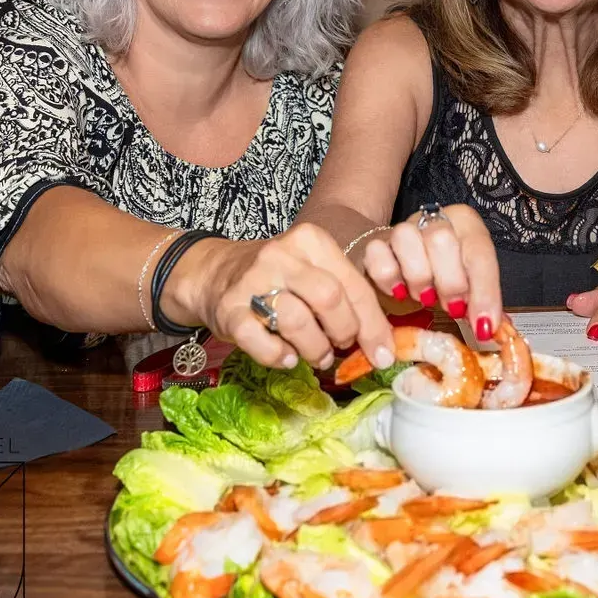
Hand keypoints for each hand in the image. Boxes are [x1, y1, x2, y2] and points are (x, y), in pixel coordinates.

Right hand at [165, 224, 390, 369]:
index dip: (374, 325)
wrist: (214, 274)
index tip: (384, 353)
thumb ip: (346, 297)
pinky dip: (280, 356)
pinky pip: (262, 342)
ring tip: (318, 356)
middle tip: (342, 347)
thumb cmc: (277, 278)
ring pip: (298, 321)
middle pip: (330, 299)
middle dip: (345, 332)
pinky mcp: (229, 310)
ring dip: (316, 349)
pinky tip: (288, 357)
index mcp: (310, 241)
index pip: (354, 285)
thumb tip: (383, 343)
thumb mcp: (313, 271)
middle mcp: (281, 255)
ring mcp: (251, 282)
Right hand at [356, 203, 503, 360]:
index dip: (484, 292)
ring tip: (426, 297)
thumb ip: (481, 300)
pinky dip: (389, 278)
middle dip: (449, 282)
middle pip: (441, 240)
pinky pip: (377, 254)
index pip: (479, 252)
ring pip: (407, 239)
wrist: (406, 260)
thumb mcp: (469, 282)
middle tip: (454, 308)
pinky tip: (400, 292)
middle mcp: (435, 219)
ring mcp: (403, 228)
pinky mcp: (375, 242)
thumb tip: (492, 329)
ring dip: (419, 278)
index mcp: (466, 223)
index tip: (484, 326)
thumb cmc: (445, 273)